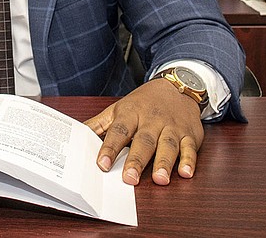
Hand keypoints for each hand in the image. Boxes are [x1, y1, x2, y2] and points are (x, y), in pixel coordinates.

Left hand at [84, 78, 203, 185]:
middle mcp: (152, 120)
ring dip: (164, 162)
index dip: (110, 147)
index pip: (119, 131)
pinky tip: (186, 173)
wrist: (176, 86)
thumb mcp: (119, 109)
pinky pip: (190, 148)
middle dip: (137, 160)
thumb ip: (98, 124)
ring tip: (159, 179)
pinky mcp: (189, 134)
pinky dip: (189, 160)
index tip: (102, 163)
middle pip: (144, 140)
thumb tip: (75, 135)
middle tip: (129, 178)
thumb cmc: (144, 102)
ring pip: (168, 145)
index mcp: (131, 113)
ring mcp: (172, 127)